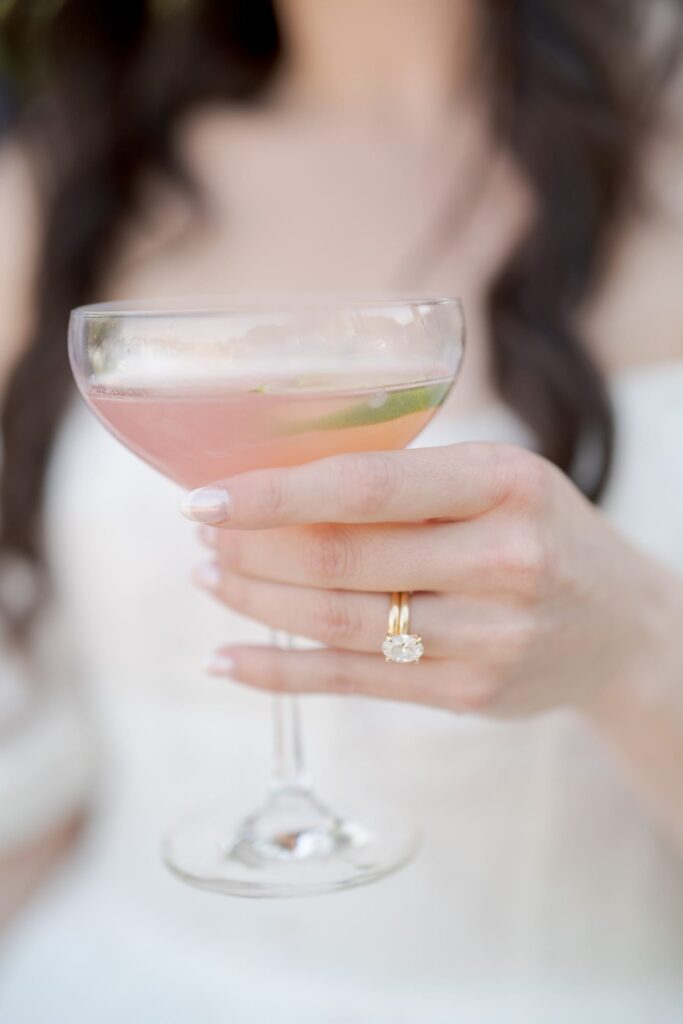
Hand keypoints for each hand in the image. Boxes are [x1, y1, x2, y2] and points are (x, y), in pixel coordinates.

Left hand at [183, 443, 661, 716]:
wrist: (620, 625)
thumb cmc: (542, 532)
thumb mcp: (499, 480)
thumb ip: (409, 482)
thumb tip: (276, 482)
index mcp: (505, 484)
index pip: (367, 486)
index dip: (275, 494)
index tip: (205, 498)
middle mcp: (501, 562)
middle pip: (341, 558)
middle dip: (252, 548)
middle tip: (203, 536)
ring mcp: (487, 638)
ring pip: (338, 623)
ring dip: (256, 601)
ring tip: (209, 578)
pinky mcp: (467, 694)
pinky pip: (353, 683)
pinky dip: (280, 673)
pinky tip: (228, 660)